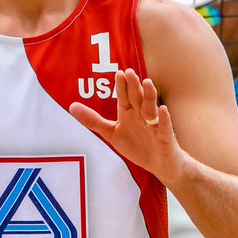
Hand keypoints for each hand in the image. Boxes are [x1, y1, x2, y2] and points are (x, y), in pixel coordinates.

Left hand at [68, 69, 183, 181]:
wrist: (159, 165)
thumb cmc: (137, 146)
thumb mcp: (112, 133)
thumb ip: (93, 120)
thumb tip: (72, 106)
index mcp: (130, 113)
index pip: (125, 97)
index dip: (122, 87)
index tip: (118, 73)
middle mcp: (142, 115)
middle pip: (137, 98)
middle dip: (133, 86)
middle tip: (129, 72)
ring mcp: (155, 126)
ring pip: (151, 108)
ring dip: (149, 96)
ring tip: (147, 83)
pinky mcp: (165, 138)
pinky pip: (165, 127)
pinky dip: (164, 119)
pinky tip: (162, 109)